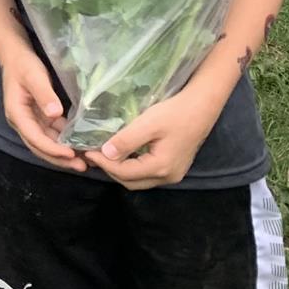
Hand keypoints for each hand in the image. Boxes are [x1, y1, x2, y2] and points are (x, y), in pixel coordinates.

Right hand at [0, 47, 87, 171]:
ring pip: (47, 144)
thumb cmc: (24, 66)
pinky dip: (65, 141)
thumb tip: (55, 114)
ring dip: (63, 154)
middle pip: (40, 147)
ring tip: (85, 161)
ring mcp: (31, 121)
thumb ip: (44, 94)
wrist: (16, 56)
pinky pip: (52, 134)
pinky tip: (79, 145)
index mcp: (17, 115)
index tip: (70, 154)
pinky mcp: (40, 118)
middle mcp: (23, 123)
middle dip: (60, 159)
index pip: (35, 138)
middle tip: (82, 166)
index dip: (52, 149)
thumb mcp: (34, 76)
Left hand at [83, 88, 220, 189]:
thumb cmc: (175, 113)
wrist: (202, 107)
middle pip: (131, 181)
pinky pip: (147, 173)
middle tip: (93, 153)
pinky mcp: (173, 167)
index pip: (124, 173)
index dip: (103, 163)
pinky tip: (122, 153)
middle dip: (110, 170)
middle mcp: (168, 177)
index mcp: (161, 168)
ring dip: (120, 170)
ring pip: (138, 180)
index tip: (86, 150)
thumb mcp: (147, 124)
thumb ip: (126, 140)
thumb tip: (105, 154)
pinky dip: (131, 166)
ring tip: (104, 153)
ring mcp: (173, 174)